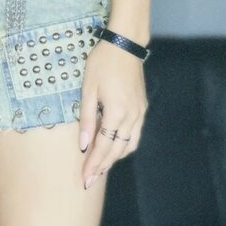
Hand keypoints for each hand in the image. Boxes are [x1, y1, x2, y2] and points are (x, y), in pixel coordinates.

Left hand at [78, 39, 148, 188]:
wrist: (125, 45)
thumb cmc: (102, 63)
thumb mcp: (88, 89)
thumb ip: (87, 119)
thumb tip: (83, 146)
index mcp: (116, 111)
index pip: (104, 146)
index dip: (93, 164)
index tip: (84, 179)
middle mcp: (132, 116)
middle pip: (117, 150)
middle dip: (103, 167)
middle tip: (89, 181)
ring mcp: (140, 112)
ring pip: (129, 144)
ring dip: (115, 158)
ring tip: (100, 168)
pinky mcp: (142, 108)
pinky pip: (135, 134)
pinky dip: (124, 146)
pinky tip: (114, 149)